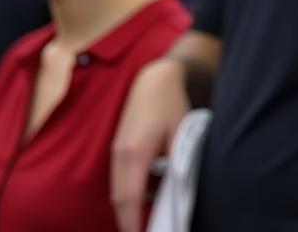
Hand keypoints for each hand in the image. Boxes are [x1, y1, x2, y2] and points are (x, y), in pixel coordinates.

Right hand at [111, 57, 190, 231]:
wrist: (153, 79)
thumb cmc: (171, 104)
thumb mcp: (181, 131)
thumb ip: (177, 160)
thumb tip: (177, 187)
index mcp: (136, 152)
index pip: (129, 198)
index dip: (132, 222)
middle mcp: (120, 155)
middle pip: (119, 199)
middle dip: (128, 221)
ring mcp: (116, 152)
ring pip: (117, 191)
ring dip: (127, 209)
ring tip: (146, 222)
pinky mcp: (118, 148)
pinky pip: (119, 179)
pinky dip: (128, 194)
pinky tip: (144, 199)